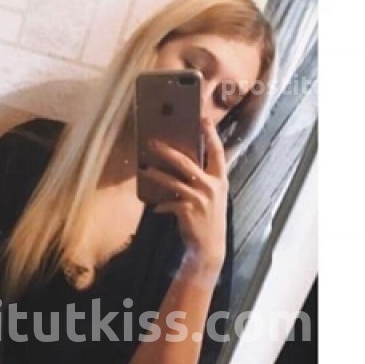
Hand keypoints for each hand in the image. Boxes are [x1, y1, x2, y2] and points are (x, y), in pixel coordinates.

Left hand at [142, 117, 228, 268]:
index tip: (203, 117)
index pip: (217, 151)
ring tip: (144, 170)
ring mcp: (200, 198)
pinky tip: (155, 207)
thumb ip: (203, 181)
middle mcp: (211, 186)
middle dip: (168, 151)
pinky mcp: (188, 210)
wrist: (209, 246)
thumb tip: (183, 165)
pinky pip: (169, 202)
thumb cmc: (208, 219)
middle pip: (187, 162)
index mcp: (220, 179)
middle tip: (153, 142)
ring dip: (156, 175)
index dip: (210, 133)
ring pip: (173, 181)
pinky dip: (161, 204)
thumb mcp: (212, 197)